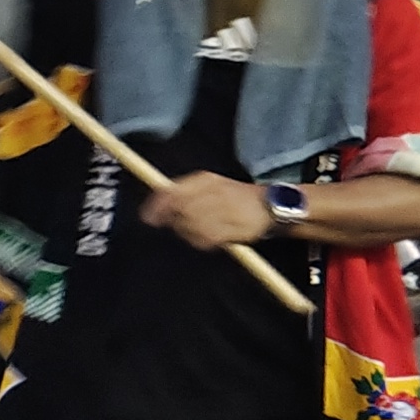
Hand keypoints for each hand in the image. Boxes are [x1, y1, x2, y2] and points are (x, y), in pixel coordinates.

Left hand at [144, 172, 274, 249]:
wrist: (271, 206)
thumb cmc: (234, 197)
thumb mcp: (209, 186)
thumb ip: (181, 193)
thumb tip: (152, 210)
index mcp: (207, 180)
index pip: (174, 191)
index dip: (158, 205)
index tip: (148, 217)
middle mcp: (215, 192)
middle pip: (180, 211)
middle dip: (175, 220)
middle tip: (179, 224)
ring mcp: (225, 210)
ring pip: (190, 226)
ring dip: (188, 231)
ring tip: (198, 229)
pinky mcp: (233, 229)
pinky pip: (204, 238)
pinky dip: (201, 240)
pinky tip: (208, 237)